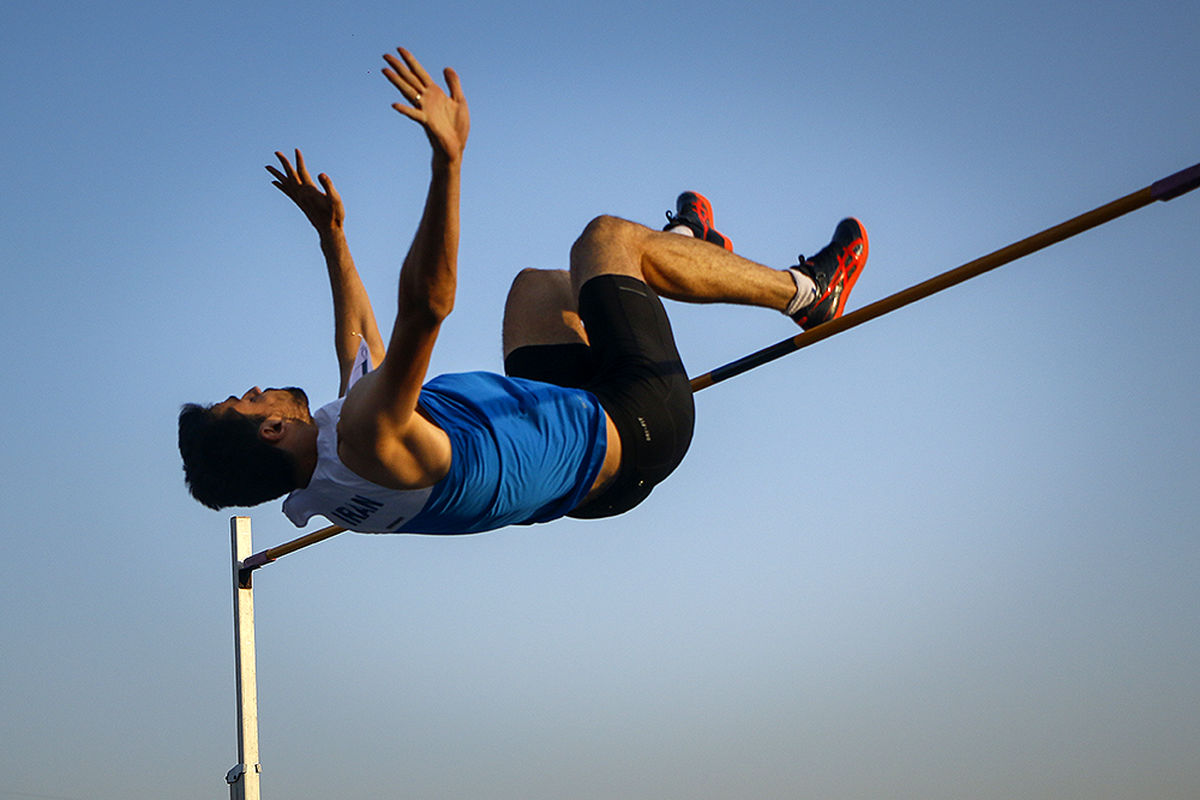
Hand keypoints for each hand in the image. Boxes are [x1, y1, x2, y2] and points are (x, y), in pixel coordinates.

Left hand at [265, 149, 344, 232]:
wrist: (329, 230)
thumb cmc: (335, 215)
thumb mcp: (335, 199)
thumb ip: (328, 185)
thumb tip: (321, 174)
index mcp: (309, 191)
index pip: (301, 171)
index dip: (299, 160)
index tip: (296, 150)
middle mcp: (301, 194)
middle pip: (290, 175)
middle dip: (283, 163)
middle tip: (276, 152)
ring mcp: (299, 199)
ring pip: (285, 183)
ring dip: (277, 174)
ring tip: (267, 166)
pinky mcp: (300, 203)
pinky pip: (287, 192)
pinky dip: (280, 185)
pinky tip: (274, 182)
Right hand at [382, 47, 468, 162]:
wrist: (456, 147)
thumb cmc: (457, 126)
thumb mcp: (459, 101)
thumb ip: (453, 84)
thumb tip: (446, 67)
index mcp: (434, 93)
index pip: (420, 73)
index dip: (410, 61)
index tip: (399, 49)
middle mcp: (427, 99)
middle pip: (410, 79)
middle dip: (398, 67)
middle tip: (385, 55)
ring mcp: (425, 110)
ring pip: (408, 92)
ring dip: (397, 82)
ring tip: (385, 71)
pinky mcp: (428, 122)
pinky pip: (415, 115)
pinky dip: (405, 110)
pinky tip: (395, 105)